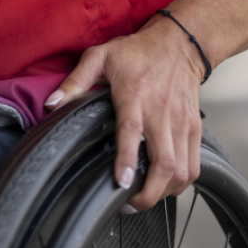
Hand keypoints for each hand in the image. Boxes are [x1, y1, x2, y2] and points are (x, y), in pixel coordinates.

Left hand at [44, 15, 205, 210]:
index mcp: (135, 95)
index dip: (127, 160)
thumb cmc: (137, 52)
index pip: (132, 132)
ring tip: (144, 197)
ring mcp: (181, 123)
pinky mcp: (194, 129)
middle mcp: (161, 112)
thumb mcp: (99, 56)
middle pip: (165, 162)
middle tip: (128, 204)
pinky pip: (194, 166)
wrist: (179, 44)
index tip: (121, 183)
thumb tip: (52, 105)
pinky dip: (181, 183)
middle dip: (149, 192)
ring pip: (182, 170)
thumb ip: (75, 81)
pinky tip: (165, 187)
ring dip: (165, 192)